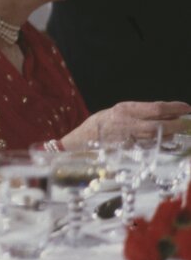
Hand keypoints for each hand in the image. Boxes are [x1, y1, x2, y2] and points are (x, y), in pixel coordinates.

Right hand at [64, 101, 190, 148]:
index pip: (157, 108)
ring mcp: (130, 139)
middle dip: (178, 124)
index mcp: (125, 110)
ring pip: (159, 136)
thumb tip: (161, 113)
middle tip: (187, 124)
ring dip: (170, 134)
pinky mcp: (130, 151)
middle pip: (162, 124)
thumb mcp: (115, 112)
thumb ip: (136, 113)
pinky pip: (152, 146)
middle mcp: (129, 123)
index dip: (175, 108)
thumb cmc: (98, 126)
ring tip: (176, 131)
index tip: (187, 108)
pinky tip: (164, 140)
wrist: (79, 143)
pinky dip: (160, 143)